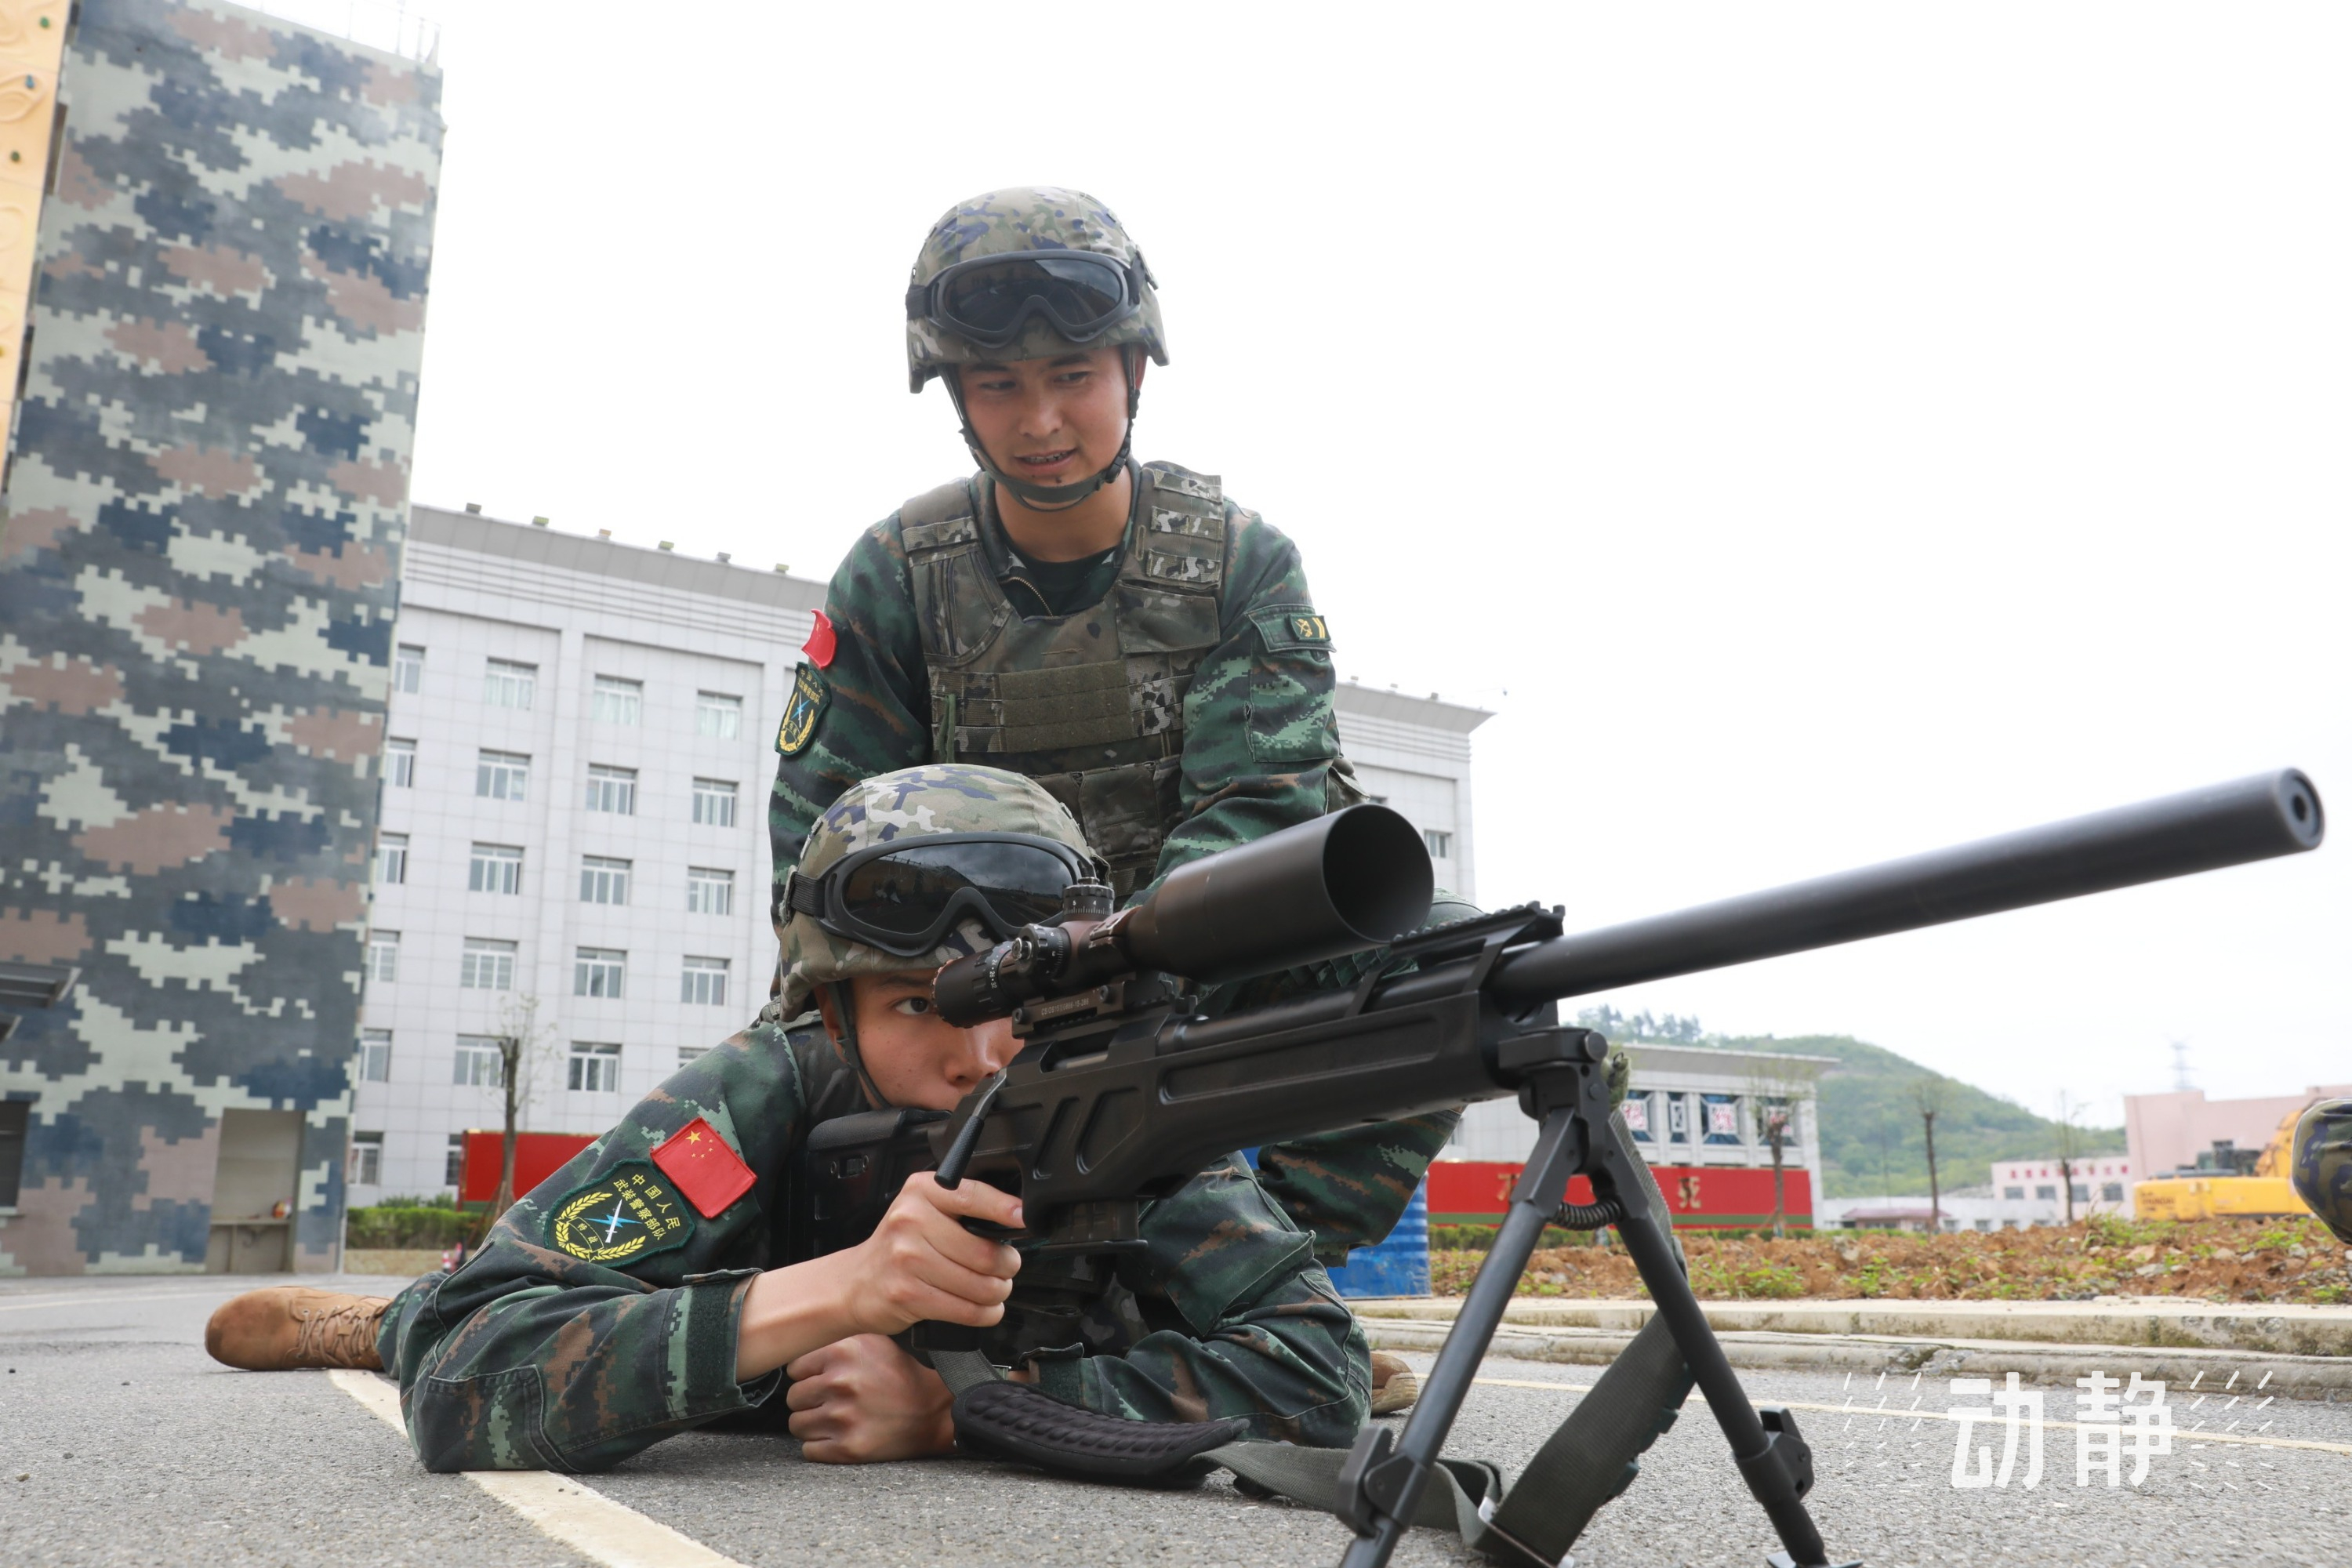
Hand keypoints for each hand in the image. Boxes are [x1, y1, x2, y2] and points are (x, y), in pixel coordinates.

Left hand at [785, 1334, 954, 1461]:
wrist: (933, 1411)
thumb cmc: (900, 1375)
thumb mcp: (872, 1341)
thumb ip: (835, 1341)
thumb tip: (798, 1342)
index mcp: (843, 1352)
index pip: (794, 1368)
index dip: (809, 1374)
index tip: (825, 1378)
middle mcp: (840, 1383)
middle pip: (793, 1397)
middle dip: (810, 1399)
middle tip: (833, 1400)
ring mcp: (842, 1417)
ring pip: (797, 1424)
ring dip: (813, 1423)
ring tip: (837, 1417)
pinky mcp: (847, 1448)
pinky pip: (809, 1450)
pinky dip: (821, 1445)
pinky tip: (841, 1434)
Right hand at [844, 1171, 1022, 1337]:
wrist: (854, 1282)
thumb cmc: (897, 1246)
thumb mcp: (921, 1209)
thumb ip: (959, 1207)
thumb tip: (1013, 1218)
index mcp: (921, 1191)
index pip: (972, 1195)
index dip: (1004, 1209)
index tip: (1024, 1219)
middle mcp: (911, 1220)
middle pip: (984, 1251)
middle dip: (1007, 1267)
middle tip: (1007, 1269)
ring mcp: (907, 1259)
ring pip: (979, 1285)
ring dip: (998, 1293)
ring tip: (995, 1290)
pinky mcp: (908, 1294)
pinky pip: (965, 1309)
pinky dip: (985, 1314)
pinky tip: (984, 1309)